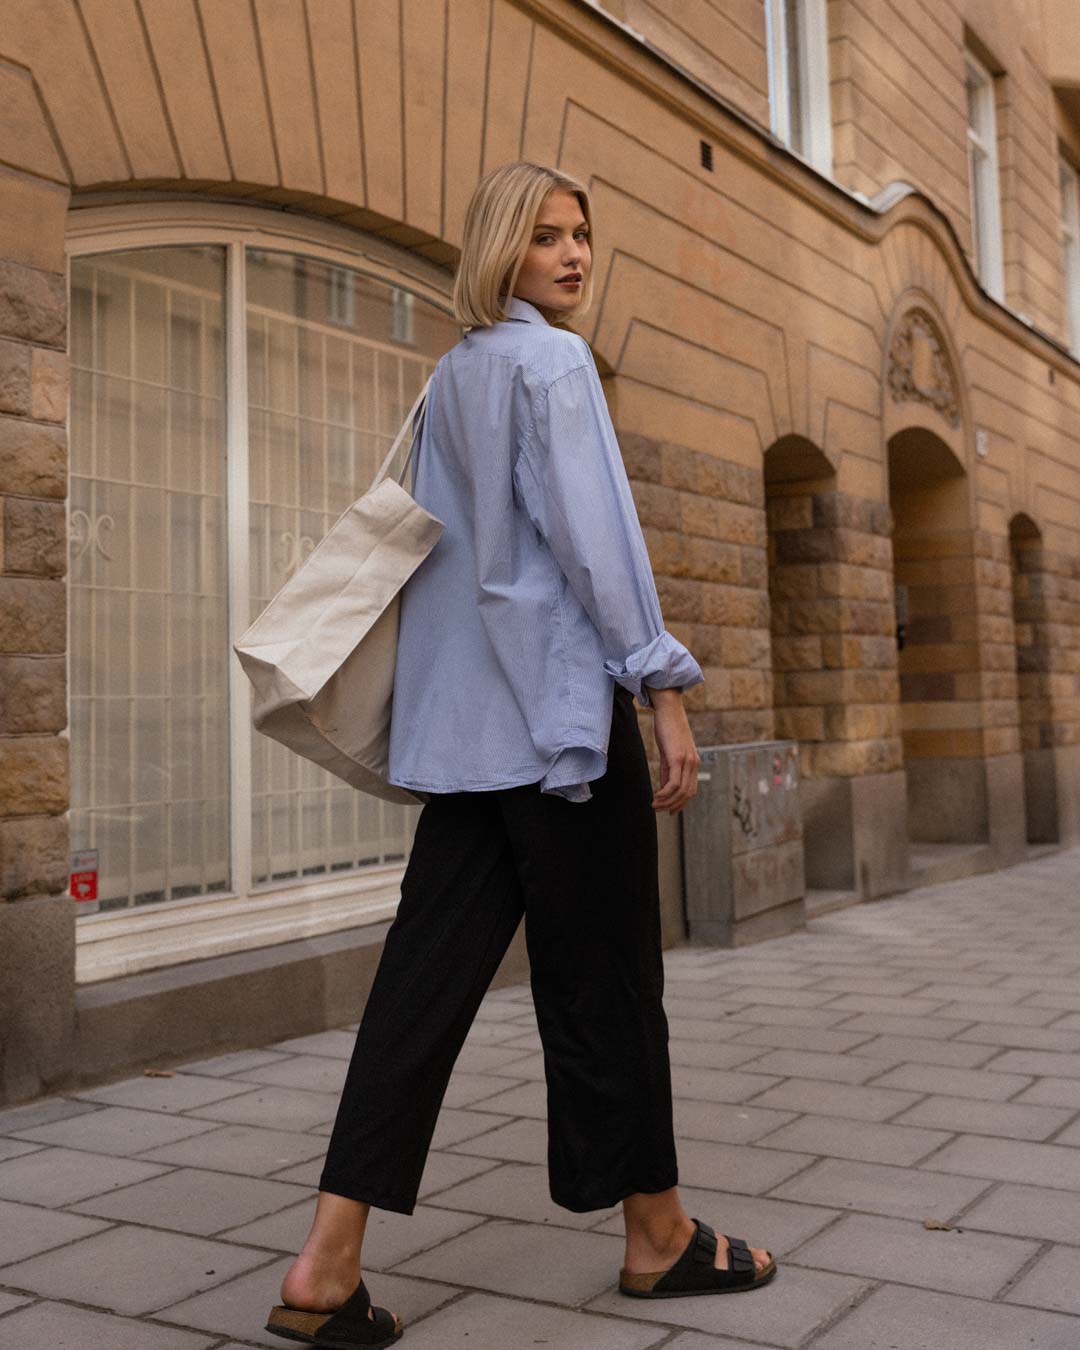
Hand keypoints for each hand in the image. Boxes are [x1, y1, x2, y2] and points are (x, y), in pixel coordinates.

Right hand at [646, 686, 700, 814]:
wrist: (668, 708)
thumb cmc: (667, 727)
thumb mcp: (668, 751)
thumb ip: (668, 770)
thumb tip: (664, 788)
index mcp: (693, 762)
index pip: (691, 789)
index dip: (681, 803)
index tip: (669, 811)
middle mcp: (693, 763)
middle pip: (687, 793)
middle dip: (673, 806)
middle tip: (659, 810)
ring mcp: (687, 761)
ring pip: (680, 791)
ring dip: (667, 802)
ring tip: (654, 805)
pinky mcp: (677, 757)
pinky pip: (673, 783)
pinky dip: (665, 793)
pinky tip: (656, 796)